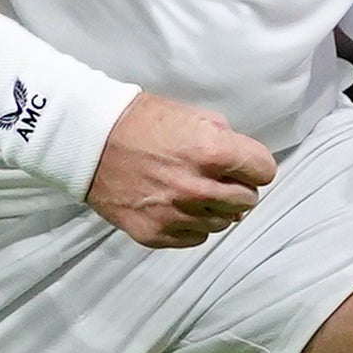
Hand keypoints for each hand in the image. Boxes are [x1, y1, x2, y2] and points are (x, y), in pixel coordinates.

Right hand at [86, 92, 276, 248]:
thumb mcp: (191, 114)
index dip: (255, 166)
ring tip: (192, 190)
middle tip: (217, 178)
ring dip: (214, 208)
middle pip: (248, 201)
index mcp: (211, 152)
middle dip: (238, 188)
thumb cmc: (138, 122)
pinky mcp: (155, 234)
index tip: (244, 165)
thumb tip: (241, 163)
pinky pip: (195, 238)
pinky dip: (191, 224)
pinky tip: (176, 205)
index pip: (264, 172)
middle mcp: (197, 188)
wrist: (87, 141)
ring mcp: (176, 215)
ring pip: (222, 223)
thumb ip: (224, 137)